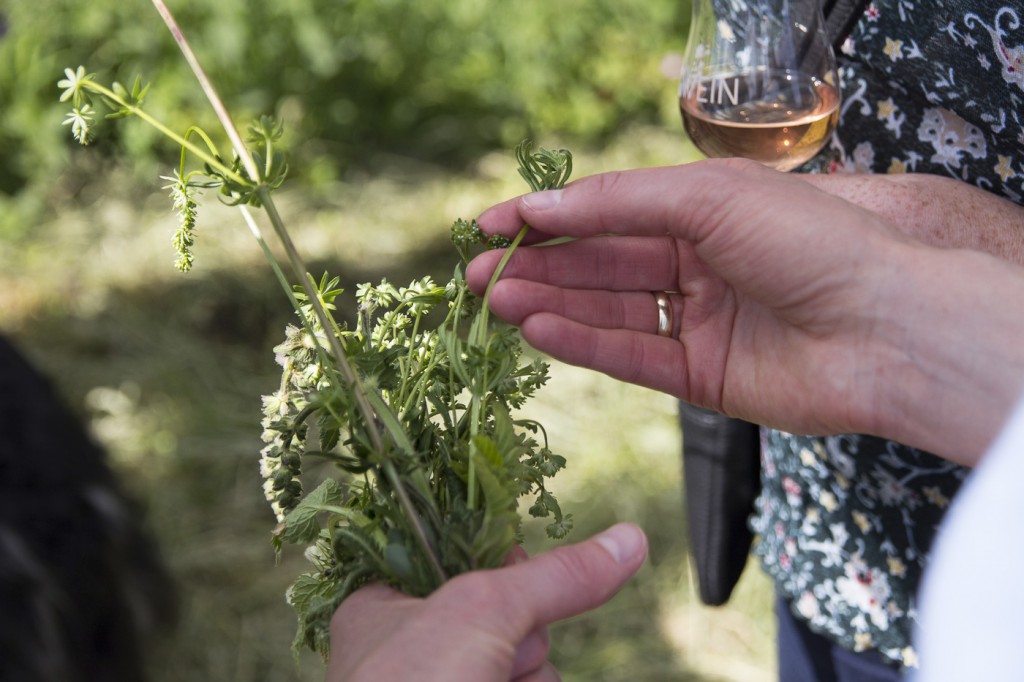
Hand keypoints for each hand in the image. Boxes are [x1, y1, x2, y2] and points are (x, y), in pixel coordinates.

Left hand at [326, 523, 647, 681]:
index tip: (511, 577)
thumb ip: (554, 577)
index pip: (464, 567)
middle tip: (495, 654)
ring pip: (530, 668)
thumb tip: (628, 539)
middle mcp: (416, 653)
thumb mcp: (480, 611)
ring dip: (531, 679)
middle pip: (509, 621)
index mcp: (385, 608)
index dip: (502, 572)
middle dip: (521, 640)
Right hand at [466, 159, 1023, 465]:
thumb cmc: (813, 242)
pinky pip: (631, 357)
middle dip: (536, 265)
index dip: (548, 217)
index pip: (608, 211)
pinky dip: (583, 342)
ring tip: (493, 300)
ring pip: (607, 312)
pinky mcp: (703, 378)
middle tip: (474, 273)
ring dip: (548, 304)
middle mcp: (698, 265)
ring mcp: (699, 323)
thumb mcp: (709, 196)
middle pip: (600, 264)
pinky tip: (537, 327)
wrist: (885, 326)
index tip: (490, 225)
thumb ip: (620, 202)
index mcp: (705, 212)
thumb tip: (543, 207)